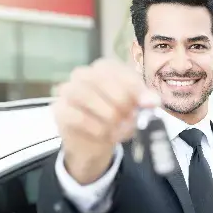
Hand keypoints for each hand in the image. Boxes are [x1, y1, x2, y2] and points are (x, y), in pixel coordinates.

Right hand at [52, 58, 159, 183]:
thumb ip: (143, 102)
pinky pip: (76, 115)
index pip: (118, 70)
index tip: (150, 104)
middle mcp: (84, 74)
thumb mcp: (135, 109)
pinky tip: (106, 135)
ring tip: (120, 128)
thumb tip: (153, 101)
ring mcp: (68, 91)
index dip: (135, 87)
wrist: (94, 143)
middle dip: (120, 100)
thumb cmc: (116, 119)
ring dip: (107, 114)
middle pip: (100, 78)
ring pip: (84, 94)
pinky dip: (95, 127)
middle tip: (131, 117)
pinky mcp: (60, 111)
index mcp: (105, 68)